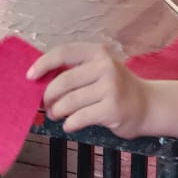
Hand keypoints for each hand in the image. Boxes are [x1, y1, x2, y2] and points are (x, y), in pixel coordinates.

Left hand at [30, 42, 150, 137]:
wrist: (147, 105)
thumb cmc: (117, 87)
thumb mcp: (100, 70)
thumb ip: (76, 70)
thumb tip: (41, 80)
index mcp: (98, 53)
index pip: (64, 52)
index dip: (43, 63)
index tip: (30, 76)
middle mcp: (105, 67)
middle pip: (63, 81)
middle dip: (48, 96)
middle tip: (46, 105)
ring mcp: (110, 88)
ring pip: (69, 102)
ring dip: (57, 112)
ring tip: (57, 115)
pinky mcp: (112, 109)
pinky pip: (79, 118)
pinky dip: (69, 124)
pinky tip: (70, 124)